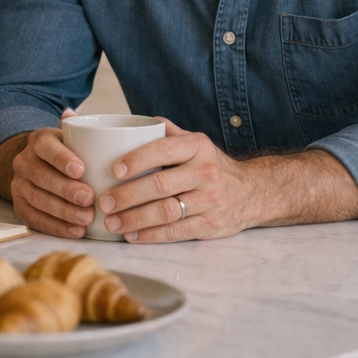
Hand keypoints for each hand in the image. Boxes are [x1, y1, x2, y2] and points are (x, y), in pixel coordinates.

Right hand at [4, 123, 97, 238]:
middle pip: (42, 177)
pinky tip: (75, 231)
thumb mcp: (70, 136)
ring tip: (86, 219)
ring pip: (38, 200)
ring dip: (63, 212)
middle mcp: (24, 162)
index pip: (46, 147)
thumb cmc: (65, 151)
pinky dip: (56, 227)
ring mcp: (19, 185)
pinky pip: (34, 219)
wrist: (40, 165)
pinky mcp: (20, 206)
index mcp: (38, 141)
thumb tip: (72, 114)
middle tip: (89, 199)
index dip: (62, 159)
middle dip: (66, 190)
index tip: (81, 169)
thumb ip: (76, 127)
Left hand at [96, 121, 357, 241]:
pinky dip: (151, 236)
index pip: (164, 150)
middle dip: (128, 195)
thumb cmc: (212, 165)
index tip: (114, 169)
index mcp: (198, 147)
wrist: (253, 192)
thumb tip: (134, 121)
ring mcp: (210, 201)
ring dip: (135, 219)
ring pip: (167, 211)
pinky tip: (133, 236)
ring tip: (112, 222)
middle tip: (104, 202)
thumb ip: (168, 132)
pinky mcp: (212, 225)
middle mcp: (206, 172)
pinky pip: (177, 232)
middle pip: (161, 185)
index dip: (137, 160)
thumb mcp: (196, 142)